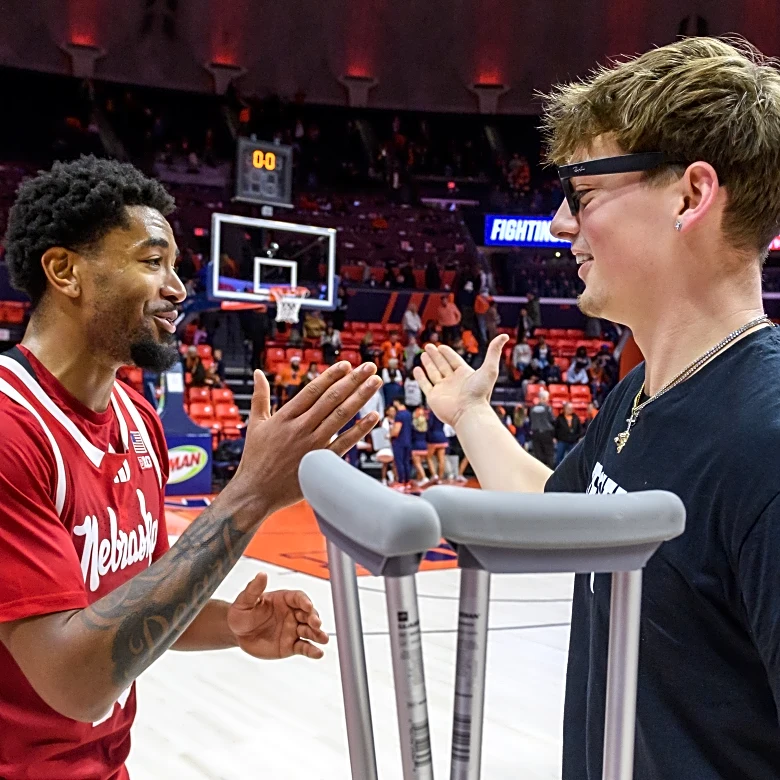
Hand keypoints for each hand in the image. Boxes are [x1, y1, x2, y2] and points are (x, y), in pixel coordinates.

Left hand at [227, 572, 328, 659]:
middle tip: (316, 623)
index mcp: (284, 599)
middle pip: (308, 614)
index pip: (299, 597)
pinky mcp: (290, 646)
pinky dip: (312, 650)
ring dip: (318, 634)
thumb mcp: (244, 601)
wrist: (237, 634)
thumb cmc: (241, 614)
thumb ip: (254, 589)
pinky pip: (304, 647)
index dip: (304, 601)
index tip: (307, 606)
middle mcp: (292, 613)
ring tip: (323, 639)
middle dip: (314, 618)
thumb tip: (261, 574)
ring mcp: (293, 630)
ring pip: (309, 631)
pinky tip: (318, 653)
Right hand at [231, 361, 381, 515]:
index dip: (331, 376)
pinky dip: (360, 430)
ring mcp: (312, 445)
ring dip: (361, 397)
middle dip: (353, 380)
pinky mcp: (320, 463)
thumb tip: (258, 373)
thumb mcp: (255, 424)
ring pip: (341, 415)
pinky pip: (344, 443)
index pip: (313, 390)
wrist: (255, 492)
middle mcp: (300, 427)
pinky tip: (374, 416)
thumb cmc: (255, 458)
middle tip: (370, 367)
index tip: (347, 365)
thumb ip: (259, 396)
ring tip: (376, 382)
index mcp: (285, 416)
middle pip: (332, 398)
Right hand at [414, 335, 508, 426]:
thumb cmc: (480, 393)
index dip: (448, 353)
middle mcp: (453, 382)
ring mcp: (442, 389)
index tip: (441, 347)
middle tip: (428, 346)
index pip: (454, 361)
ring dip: (428, 363)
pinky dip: (420, 377)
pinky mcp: (433, 397)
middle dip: (435, 355)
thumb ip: (494, 351)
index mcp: (465, 375)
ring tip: (423, 354)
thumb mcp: (490, 369)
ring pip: (433, 373)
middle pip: (442, 365)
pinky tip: (417, 369)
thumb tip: (505, 336)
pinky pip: (425, 384)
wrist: (469, 413)